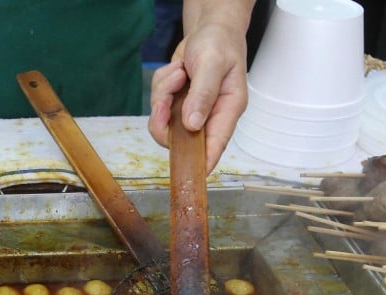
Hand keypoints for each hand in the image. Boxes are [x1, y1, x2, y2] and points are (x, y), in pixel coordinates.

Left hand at [148, 15, 249, 174]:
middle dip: (165, 116)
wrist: (208, 28)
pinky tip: (175, 70)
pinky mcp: (177, 104)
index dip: (203, 162)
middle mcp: (209, 116)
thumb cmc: (219, 43)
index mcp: (227, 110)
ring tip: (177, 72)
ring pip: (164, 120)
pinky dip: (161, 86)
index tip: (190, 175)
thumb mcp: (212, 64)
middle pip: (180, 137)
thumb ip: (203, 95)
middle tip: (166, 96)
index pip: (216, 145)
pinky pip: (158, 104)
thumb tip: (192, 125)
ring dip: (163, 94)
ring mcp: (191, 111)